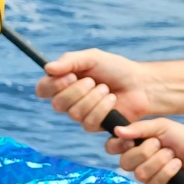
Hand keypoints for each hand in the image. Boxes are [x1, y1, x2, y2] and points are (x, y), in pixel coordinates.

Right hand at [36, 49, 161, 132]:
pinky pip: (88, 123)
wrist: (141, 84)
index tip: (70, 76)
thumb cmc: (116, 69)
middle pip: (57, 104)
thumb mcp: (93, 58)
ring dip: (93, 99)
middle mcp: (69, 100)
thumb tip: (48, 68)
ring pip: (74, 114)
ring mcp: (81, 114)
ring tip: (106, 89)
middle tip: (92, 81)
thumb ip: (70, 61)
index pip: (43, 89)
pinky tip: (112, 99)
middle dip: (77, 92)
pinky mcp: (94, 126)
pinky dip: (102, 109)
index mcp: (64, 82)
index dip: (53, 86)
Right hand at [104, 118, 183, 183]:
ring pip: (139, 174)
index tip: (130, 140)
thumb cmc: (183, 139)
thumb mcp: (162, 126)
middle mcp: (138, 162)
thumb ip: (139, 128)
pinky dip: (167, 171)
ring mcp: (147, 177)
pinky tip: (177, 165)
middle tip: (160, 144)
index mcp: (135, 144)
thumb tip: (117, 131)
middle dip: (144, 152)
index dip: (117, 145)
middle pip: (124, 162)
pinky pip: (153, 183)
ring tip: (173, 155)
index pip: (112, 147)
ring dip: (159, 161)